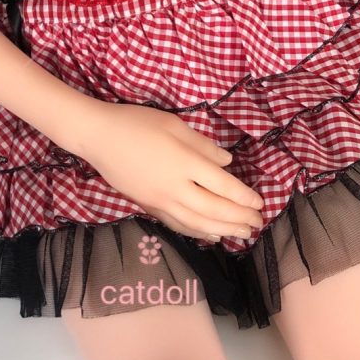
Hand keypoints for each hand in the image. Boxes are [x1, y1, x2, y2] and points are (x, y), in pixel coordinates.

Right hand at [74, 102, 264, 241]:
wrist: (99, 137)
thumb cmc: (138, 124)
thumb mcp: (175, 125)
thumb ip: (203, 146)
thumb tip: (227, 162)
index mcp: (185, 163)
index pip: (222, 186)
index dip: (244, 197)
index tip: (260, 204)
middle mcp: (175, 188)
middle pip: (214, 210)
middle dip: (239, 219)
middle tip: (258, 224)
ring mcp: (160, 202)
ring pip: (198, 224)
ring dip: (223, 230)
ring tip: (243, 234)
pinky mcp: (149, 207)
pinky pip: (178, 225)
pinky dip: (198, 232)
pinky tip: (211, 234)